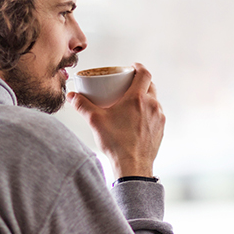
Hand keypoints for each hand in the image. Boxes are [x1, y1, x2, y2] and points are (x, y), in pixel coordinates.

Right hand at [68, 63, 164, 177]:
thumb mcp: (95, 121)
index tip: (132, 67)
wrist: (132, 167)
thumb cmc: (116, 143)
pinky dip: (148, 112)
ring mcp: (159, 118)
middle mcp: (152, 105)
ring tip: (132, 103)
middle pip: (150, 86)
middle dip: (140, 82)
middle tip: (128, 85)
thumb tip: (72, 96)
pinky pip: (156, 114)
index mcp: (137, 98)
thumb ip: (82, 105)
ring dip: (145, 98)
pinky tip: (138, 119)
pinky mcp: (161, 129)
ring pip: (154, 101)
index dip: (138, 67)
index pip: (144, 74)